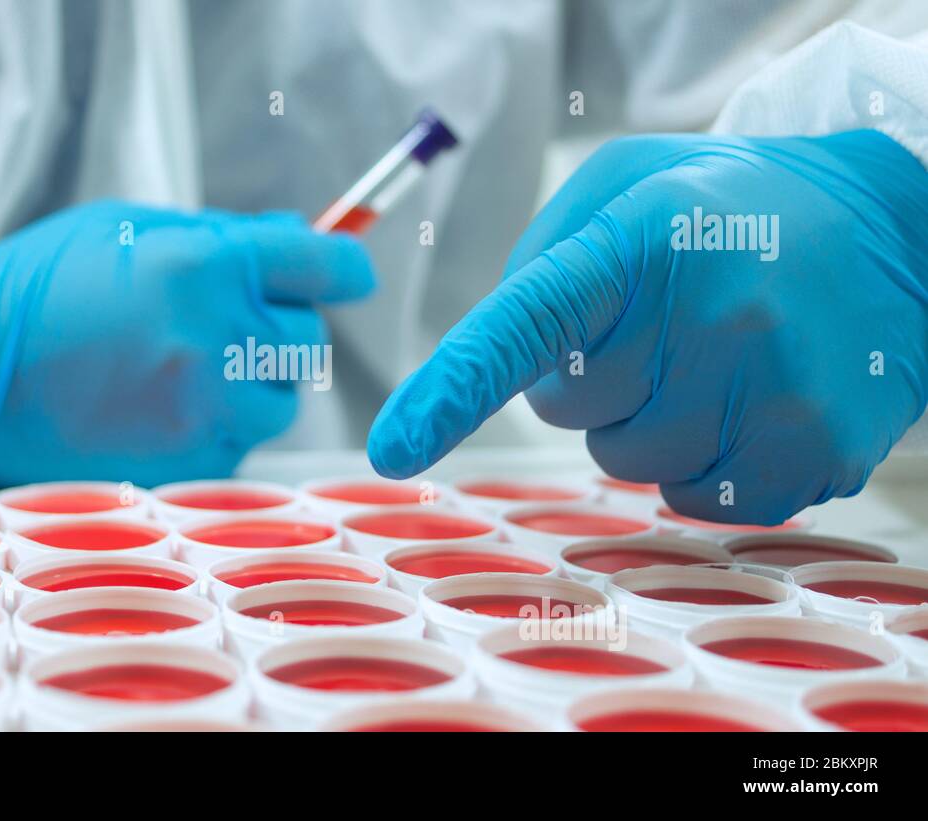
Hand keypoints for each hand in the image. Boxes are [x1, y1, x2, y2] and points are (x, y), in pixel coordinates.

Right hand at [0, 200, 373, 487]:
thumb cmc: (33, 290)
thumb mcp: (123, 229)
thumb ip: (218, 235)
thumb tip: (300, 239)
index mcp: (202, 266)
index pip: (322, 265)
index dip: (343, 267)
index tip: (348, 272)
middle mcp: (216, 342)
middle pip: (306, 341)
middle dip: (275, 328)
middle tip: (219, 324)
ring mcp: (204, 414)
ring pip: (279, 401)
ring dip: (249, 384)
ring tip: (174, 372)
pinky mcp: (186, 470)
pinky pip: (237, 446)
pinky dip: (213, 428)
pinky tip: (151, 412)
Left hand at [369, 131, 927, 522]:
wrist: (891, 229)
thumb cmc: (729, 208)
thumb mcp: (626, 186)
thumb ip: (543, 259)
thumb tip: (498, 360)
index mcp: (642, 239)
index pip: (525, 325)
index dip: (452, 391)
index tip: (393, 449)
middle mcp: (707, 313)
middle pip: (568, 411)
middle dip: (593, 377)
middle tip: (663, 321)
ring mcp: (768, 388)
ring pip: (629, 463)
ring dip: (651, 422)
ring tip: (716, 355)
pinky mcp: (812, 448)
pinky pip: (698, 500)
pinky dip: (706, 463)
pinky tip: (751, 398)